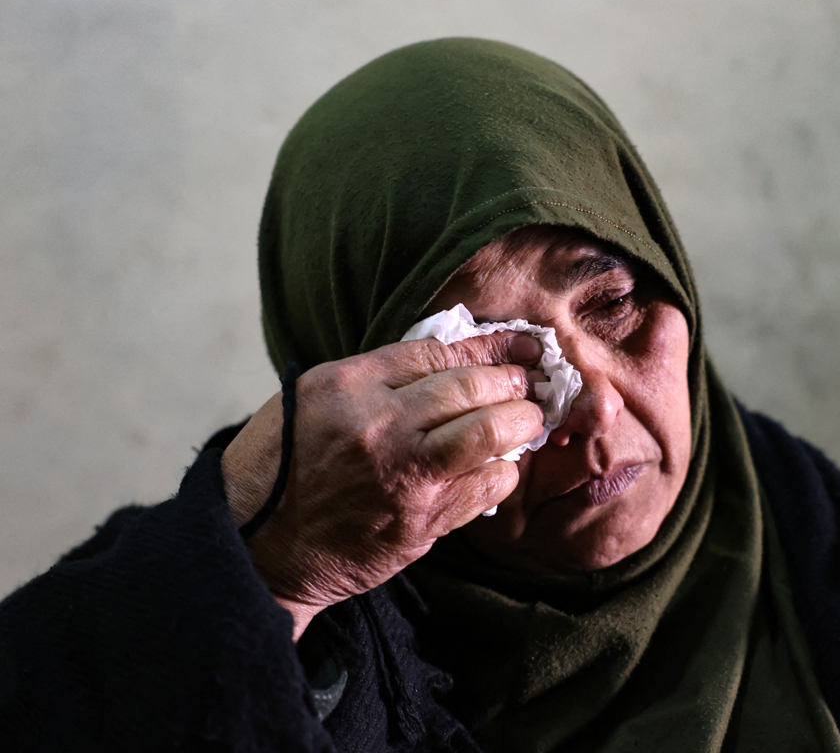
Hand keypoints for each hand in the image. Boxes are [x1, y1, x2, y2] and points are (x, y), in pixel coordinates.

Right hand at [220, 332, 545, 638]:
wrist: (256, 546)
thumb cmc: (280, 467)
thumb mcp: (312, 398)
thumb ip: (375, 377)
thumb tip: (446, 362)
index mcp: (348, 385)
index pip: (437, 353)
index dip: (488, 348)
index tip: (517, 348)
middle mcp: (380, 425)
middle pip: (471, 387)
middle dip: (513, 382)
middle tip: (528, 385)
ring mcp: (403, 475)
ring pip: (488, 433)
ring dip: (519, 422)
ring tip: (525, 420)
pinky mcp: (419, 521)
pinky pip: (485, 487)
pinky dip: (504, 471)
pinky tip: (501, 465)